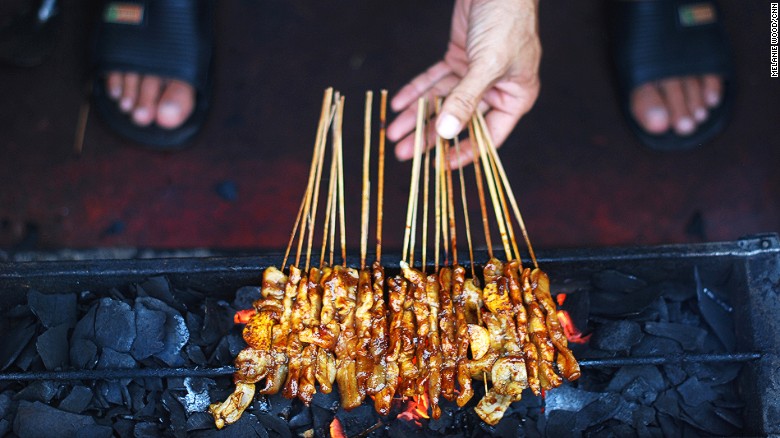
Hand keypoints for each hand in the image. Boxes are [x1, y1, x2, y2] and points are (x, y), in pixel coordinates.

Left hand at [387, 0, 541, 167]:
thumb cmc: (506, 18)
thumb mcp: (489, 63)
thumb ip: (467, 98)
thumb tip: (447, 132)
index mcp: (516, 96)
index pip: (489, 136)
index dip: (464, 151)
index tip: (439, 165)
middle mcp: (496, 89)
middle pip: (459, 120)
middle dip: (430, 135)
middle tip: (405, 152)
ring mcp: (476, 73)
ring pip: (442, 101)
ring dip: (417, 116)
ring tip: (394, 132)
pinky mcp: (459, 57)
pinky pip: (434, 80)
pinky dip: (416, 91)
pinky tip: (398, 104)